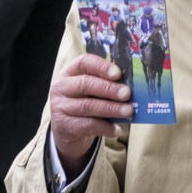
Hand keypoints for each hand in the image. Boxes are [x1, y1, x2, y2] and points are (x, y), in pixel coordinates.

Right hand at [50, 54, 132, 177]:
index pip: (84, 62)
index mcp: (70, 72)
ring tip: (128, 111)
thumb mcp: (90, 90)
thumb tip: (131, 87)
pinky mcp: (64, 126)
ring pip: (88, 106)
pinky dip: (105, 127)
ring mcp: (60, 107)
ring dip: (111, 108)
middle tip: (127, 94)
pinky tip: (117, 129)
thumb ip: (106, 85)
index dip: (101, 67)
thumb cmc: (84, 103)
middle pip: (86, 84)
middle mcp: (62, 87)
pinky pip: (88, 125)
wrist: (66, 130)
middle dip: (109, 89)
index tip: (118, 73)